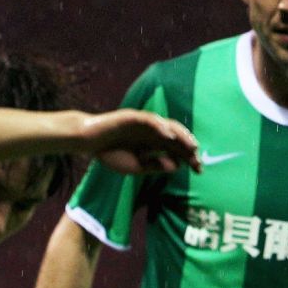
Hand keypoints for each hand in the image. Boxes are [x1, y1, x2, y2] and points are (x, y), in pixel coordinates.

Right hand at [84, 110, 198, 175]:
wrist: (88, 142)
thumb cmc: (110, 153)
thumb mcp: (136, 166)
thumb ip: (155, 165)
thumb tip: (176, 166)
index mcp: (154, 143)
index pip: (176, 149)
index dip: (188, 158)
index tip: (199, 170)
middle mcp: (152, 132)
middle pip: (176, 137)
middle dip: (188, 148)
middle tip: (198, 160)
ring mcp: (143, 123)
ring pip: (167, 126)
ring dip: (180, 135)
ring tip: (191, 145)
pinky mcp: (132, 117)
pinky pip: (149, 120)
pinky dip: (159, 127)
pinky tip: (168, 136)